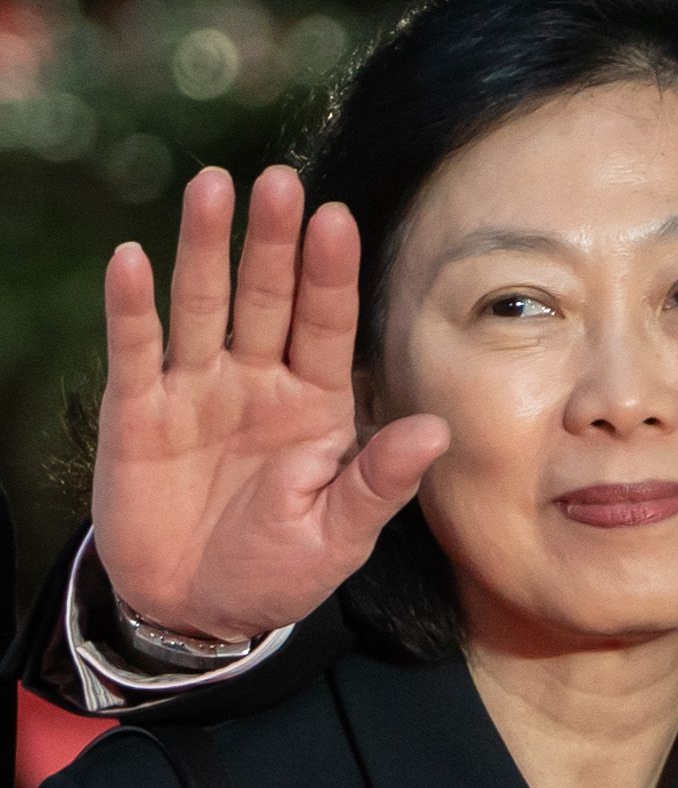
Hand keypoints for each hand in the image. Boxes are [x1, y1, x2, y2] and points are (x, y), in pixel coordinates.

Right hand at [92, 165, 444, 645]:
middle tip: (280, 180)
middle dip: (273, 241)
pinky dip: (132, 306)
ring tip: (212, 186)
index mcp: (319, 405)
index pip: (329, 326)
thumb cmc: (278, 567)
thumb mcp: (338, 537)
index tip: (338, 218)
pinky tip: (133, 258)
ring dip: (204, 247)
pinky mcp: (138, 411)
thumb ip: (380, 482)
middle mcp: (259, 382)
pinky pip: (136, 350)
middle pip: (268, 298)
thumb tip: (435, 429)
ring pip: (202, 305)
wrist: (194, 607)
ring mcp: (196, 390)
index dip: (331, 273)